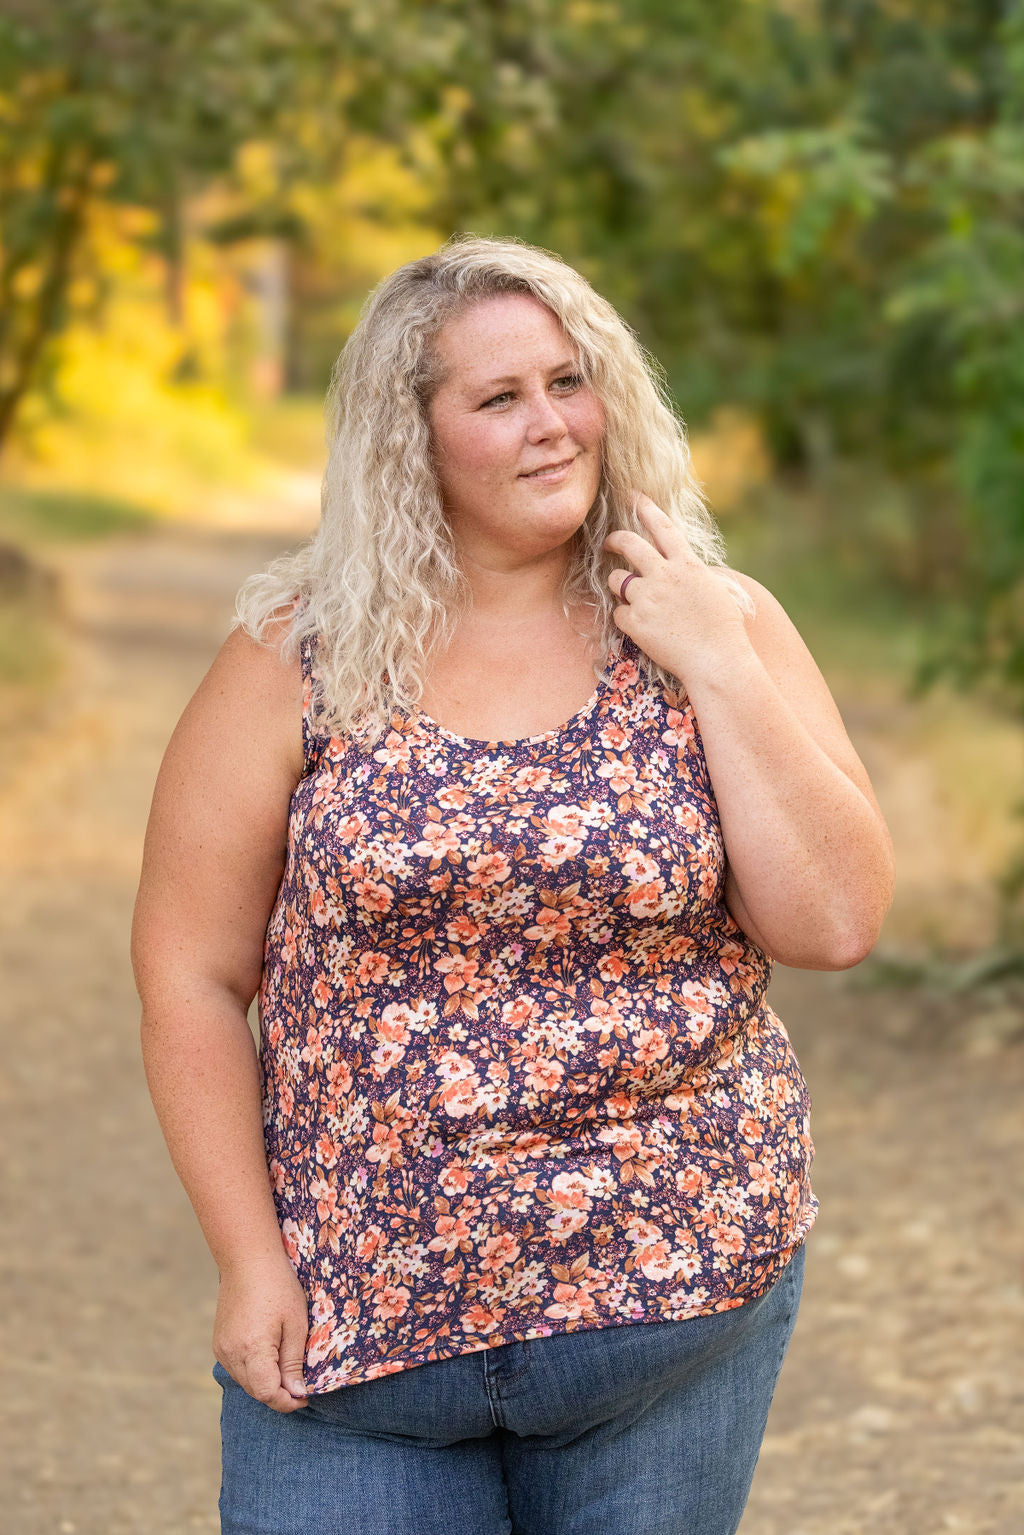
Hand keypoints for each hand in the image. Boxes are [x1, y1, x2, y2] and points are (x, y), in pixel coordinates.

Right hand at [213, 1253, 309, 1412]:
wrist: (247, 1259)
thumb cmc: (278, 1286)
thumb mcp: (295, 1323)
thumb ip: (294, 1362)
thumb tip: (296, 1393)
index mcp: (252, 1349)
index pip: (268, 1393)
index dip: (288, 1402)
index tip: (305, 1396)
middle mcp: (231, 1354)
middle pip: (256, 1392)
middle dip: (279, 1394)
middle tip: (300, 1386)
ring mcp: (221, 1349)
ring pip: (245, 1382)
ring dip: (265, 1384)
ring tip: (287, 1371)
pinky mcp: (218, 1343)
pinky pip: (237, 1368)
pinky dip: (253, 1371)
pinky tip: (268, 1358)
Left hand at [602, 493, 750, 685]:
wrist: (717, 660)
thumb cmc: (724, 630)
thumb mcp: (715, 591)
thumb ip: (692, 575)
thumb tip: (681, 568)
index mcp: (687, 565)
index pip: (662, 527)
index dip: (645, 508)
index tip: (633, 496)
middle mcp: (664, 576)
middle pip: (629, 544)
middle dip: (614, 539)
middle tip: (609, 542)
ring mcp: (647, 598)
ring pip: (616, 579)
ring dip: (620, 585)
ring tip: (633, 598)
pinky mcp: (635, 622)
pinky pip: (619, 613)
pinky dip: (627, 619)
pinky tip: (644, 629)